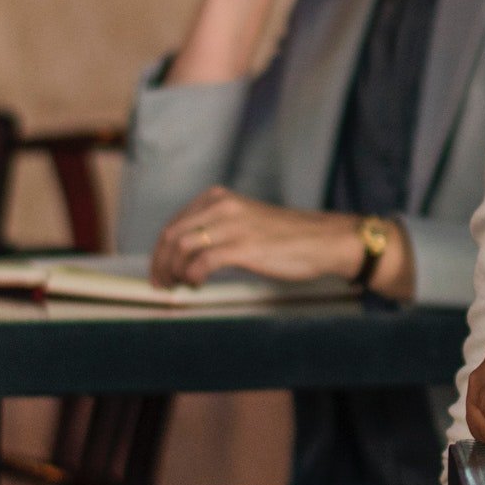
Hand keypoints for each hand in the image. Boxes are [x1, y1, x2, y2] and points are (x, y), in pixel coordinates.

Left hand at [149, 188, 368, 288]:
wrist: (324, 241)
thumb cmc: (287, 238)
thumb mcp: (245, 221)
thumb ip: (217, 229)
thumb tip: (186, 256)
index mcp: (220, 198)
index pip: (174, 224)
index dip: (161, 251)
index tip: (160, 271)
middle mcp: (222, 206)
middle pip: (172, 236)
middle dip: (160, 263)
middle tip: (162, 284)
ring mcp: (233, 225)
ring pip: (182, 248)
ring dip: (173, 272)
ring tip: (180, 286)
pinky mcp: (243, 247)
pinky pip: (202, 262)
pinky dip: (192, 276)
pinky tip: (198, 284)